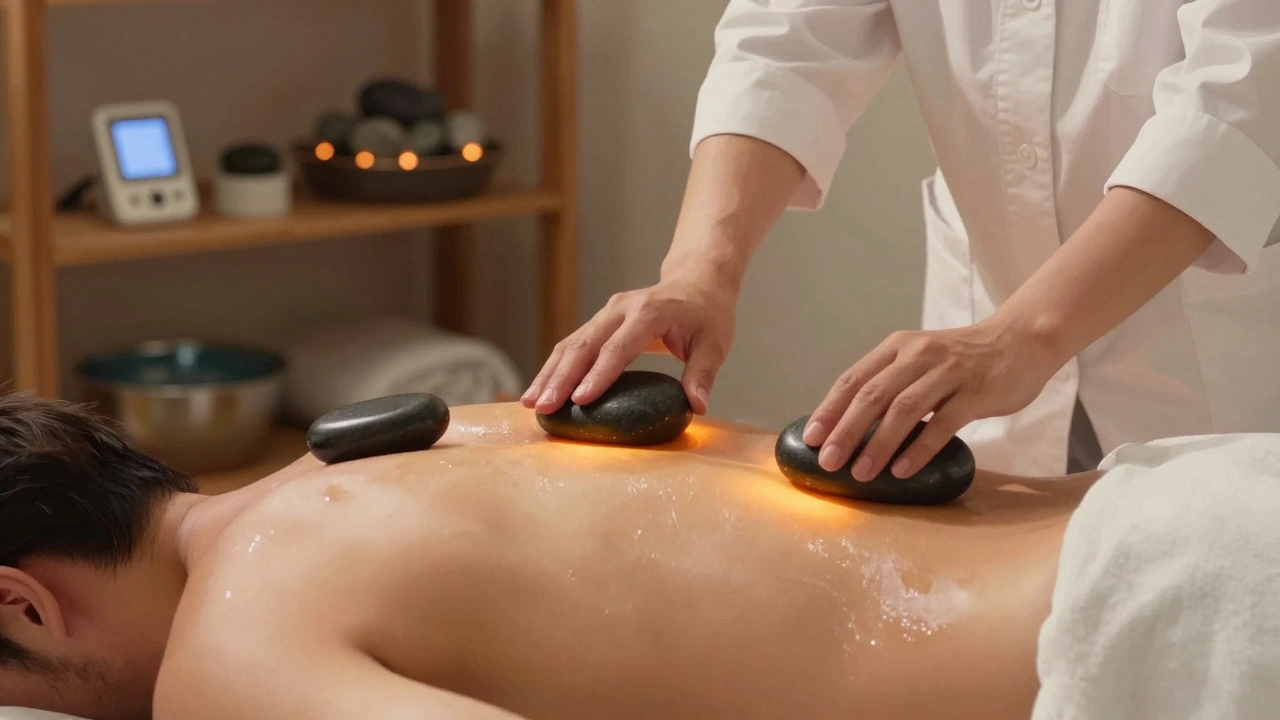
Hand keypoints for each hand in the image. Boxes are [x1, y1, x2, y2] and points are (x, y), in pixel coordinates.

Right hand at [521, 276, 736, 414]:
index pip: (619, 347)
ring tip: (531, 402)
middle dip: (560, 378)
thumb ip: (703, 374)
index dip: (598, 375)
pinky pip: (572, 345)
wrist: (696, 283)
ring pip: (570, 343)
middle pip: (584, 344)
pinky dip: (555, 368)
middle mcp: (621, 309)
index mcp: (649, 313)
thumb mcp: (716, 343)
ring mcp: (606, 313)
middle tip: (543, 407)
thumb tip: (697, 406)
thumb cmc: (707, 315)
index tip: (580, 401)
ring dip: (548, 374)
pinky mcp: (599, 322)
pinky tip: (541, 389)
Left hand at [802, 319, 1064, 480]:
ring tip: (861, 472)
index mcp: (897, 348)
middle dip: (845, 431)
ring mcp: (949, 372)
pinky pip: (942, 423)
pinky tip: (903, 469)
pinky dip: (919, 448)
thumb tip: (851, 427)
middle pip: (872, 396)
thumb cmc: (964, 359)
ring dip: (878, 444)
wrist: (1022, 340)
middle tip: (829, 462)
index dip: (829, 409)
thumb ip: (891, 384)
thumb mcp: (920, 361)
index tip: (811, 438)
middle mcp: (918, 355)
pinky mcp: (976, 391)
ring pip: (903, 410)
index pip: (853, 379)